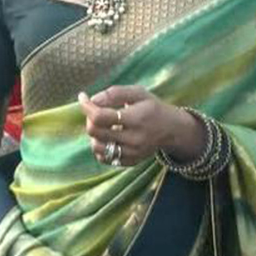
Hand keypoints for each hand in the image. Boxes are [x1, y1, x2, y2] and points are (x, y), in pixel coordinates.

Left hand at [79, 86, 203, 168]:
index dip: (87, 107)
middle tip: (96, 111)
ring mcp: (132, 153)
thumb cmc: (153, 108)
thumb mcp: (139, 93)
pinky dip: (101, 147)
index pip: (100, 117)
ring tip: (103, 125)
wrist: (172, 130)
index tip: (83, 97)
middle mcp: (134, 139)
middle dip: (90, 118)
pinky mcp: (130, 162)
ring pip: (97, 147)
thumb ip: (115, 93)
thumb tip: (92, 99)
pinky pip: (104, 158)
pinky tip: (108, 137)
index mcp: (136, 118)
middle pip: (95, 132)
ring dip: (94, 134)